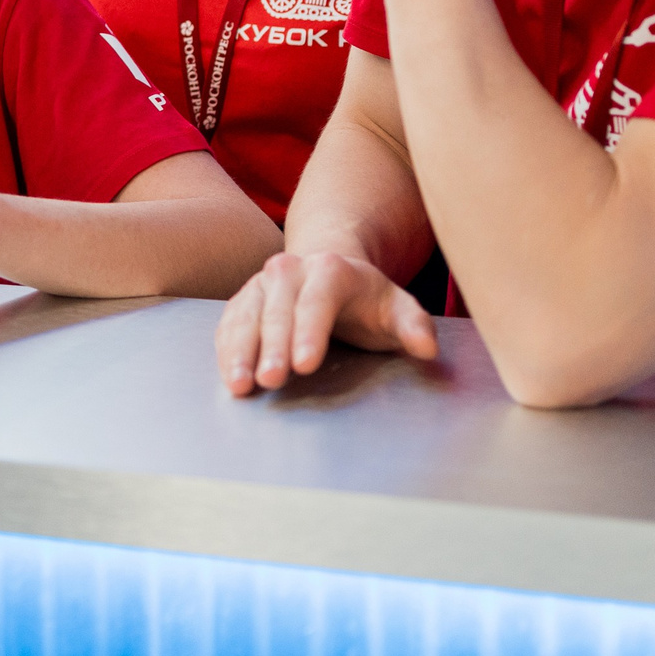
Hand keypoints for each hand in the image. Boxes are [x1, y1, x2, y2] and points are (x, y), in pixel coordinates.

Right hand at [215, 249, 437, 395]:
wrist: (329, 273)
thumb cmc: (367, 301)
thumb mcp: (396, 308)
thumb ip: (414, 326)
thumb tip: (427, 349)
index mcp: (331, 270)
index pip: (317, 302)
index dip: (308, 333)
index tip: (304, 365)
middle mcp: (289, 270)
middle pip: (277, 310)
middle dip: (272, 348)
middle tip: (271, 381)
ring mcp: (261, 283)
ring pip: (246, 316)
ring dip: (240, 352)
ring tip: (240, 385)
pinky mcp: (243, 300)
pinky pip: (229, 324)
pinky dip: (227, 350)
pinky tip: (229, 375)